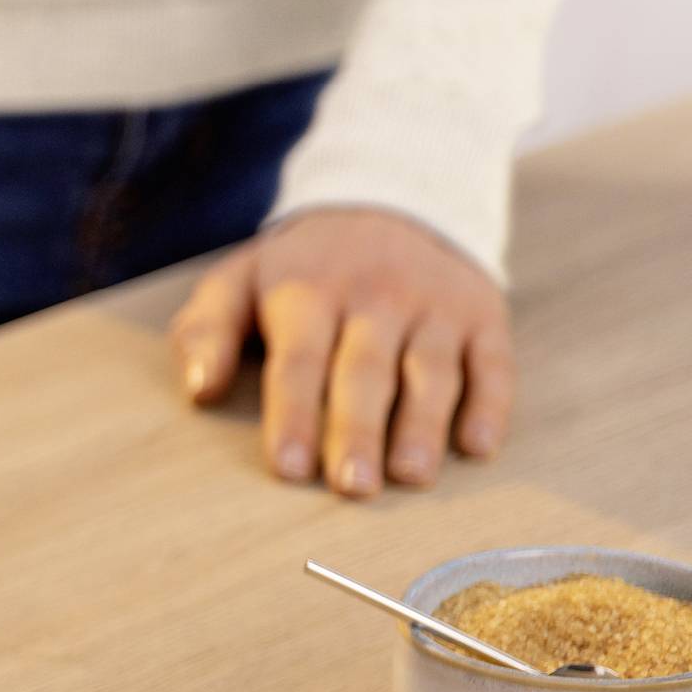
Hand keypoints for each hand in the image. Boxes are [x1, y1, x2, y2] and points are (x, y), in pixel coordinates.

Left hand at [167, 208, 513, 496]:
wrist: (391, 203)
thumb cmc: (301, 270)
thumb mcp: (239, 280)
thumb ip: (206, 331)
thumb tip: (199, 389)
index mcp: (308, 290)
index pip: (299, 359)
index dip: (294, 414)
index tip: (289, 467)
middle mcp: (376, 295)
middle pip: (366, 370)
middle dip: (358, 430)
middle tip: (353, 488)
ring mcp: (434, 305)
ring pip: (431, 370)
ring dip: (424, 425)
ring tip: (411, 476)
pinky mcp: (482, 315)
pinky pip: (492, 362)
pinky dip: (490, 404)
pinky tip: (479, 446)